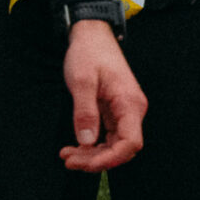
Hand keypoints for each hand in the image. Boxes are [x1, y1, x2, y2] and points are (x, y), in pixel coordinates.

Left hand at [57, 19, 146, 171]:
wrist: (92, 36)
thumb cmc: (89, 54)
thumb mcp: (82, 81)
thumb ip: (84, 112)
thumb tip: (86, 141)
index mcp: (129, 103)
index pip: (130, 143)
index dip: (109, 158)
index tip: (83, 163)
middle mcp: (132, 110)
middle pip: (121, 148)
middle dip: (96, 159)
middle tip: (68, 160)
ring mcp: (124, 112)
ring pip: (114, 145)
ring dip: (92, 154)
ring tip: (67, 154)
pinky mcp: (115, 111)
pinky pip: (108, 136)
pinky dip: (93, 145)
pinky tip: (75, 145)